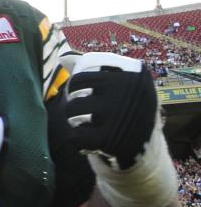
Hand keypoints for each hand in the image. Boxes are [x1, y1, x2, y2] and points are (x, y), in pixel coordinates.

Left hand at [62, 52, 177, 206]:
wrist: (144, 147)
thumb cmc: (125, 109)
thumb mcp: (121, 86)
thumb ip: (96, 70)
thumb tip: (63, 59)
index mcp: (131, 76)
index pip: (82, 77)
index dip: (75, 84)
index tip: (80, 91)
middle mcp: (127, 94)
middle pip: (75, 94)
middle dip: (72, 104)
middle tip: (79, 110)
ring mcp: (119, 117)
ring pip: (71, 112)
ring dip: (71, 119)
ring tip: (81, 122)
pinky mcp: (110, 140)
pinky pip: (74, 136)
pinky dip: (75, 139)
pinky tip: (84, 139)